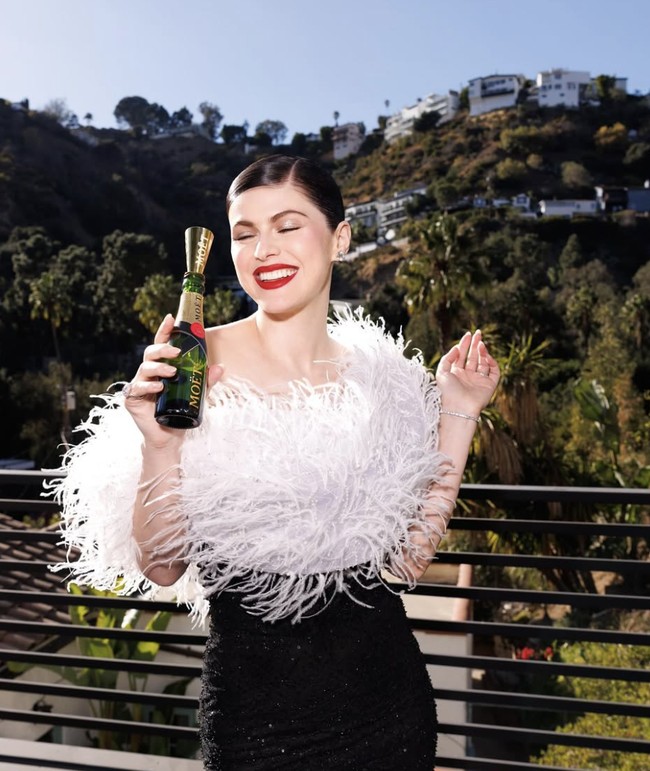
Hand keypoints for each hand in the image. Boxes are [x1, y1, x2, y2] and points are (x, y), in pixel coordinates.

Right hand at [124, 314, 222, 447]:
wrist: (170, 437)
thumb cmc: (181, 411)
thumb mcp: (197, 394)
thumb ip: (206, 381)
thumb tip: (220, 367)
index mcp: (162, 367)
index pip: (161, 345)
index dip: (164, 330)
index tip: (170, 318)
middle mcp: (148, 373)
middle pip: (151, 353)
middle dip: (162, 349)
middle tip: (176, 352)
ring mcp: (139, 385)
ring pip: (144, 369)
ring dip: (158, 368)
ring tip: (172, 373)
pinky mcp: (132, 399)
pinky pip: (137, 388)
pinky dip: (147, 386)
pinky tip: (158, 387)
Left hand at [435, 330, 498, 415]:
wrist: (458, 408)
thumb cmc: (447, 391)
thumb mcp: (441, 372)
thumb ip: (447, 358)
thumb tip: (457, 347)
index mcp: (456, 374)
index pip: (461, 356)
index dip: (464, 345)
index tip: (468, 334)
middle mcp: (468, 376)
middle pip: (473, 357)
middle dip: (475, 345)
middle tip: (478, 333)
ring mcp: (478, 380)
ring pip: (483, 362)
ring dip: (482, 352)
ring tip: (480, 344)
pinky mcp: (489, 385)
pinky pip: (494, 371)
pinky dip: (492, 363)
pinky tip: (486, 357)